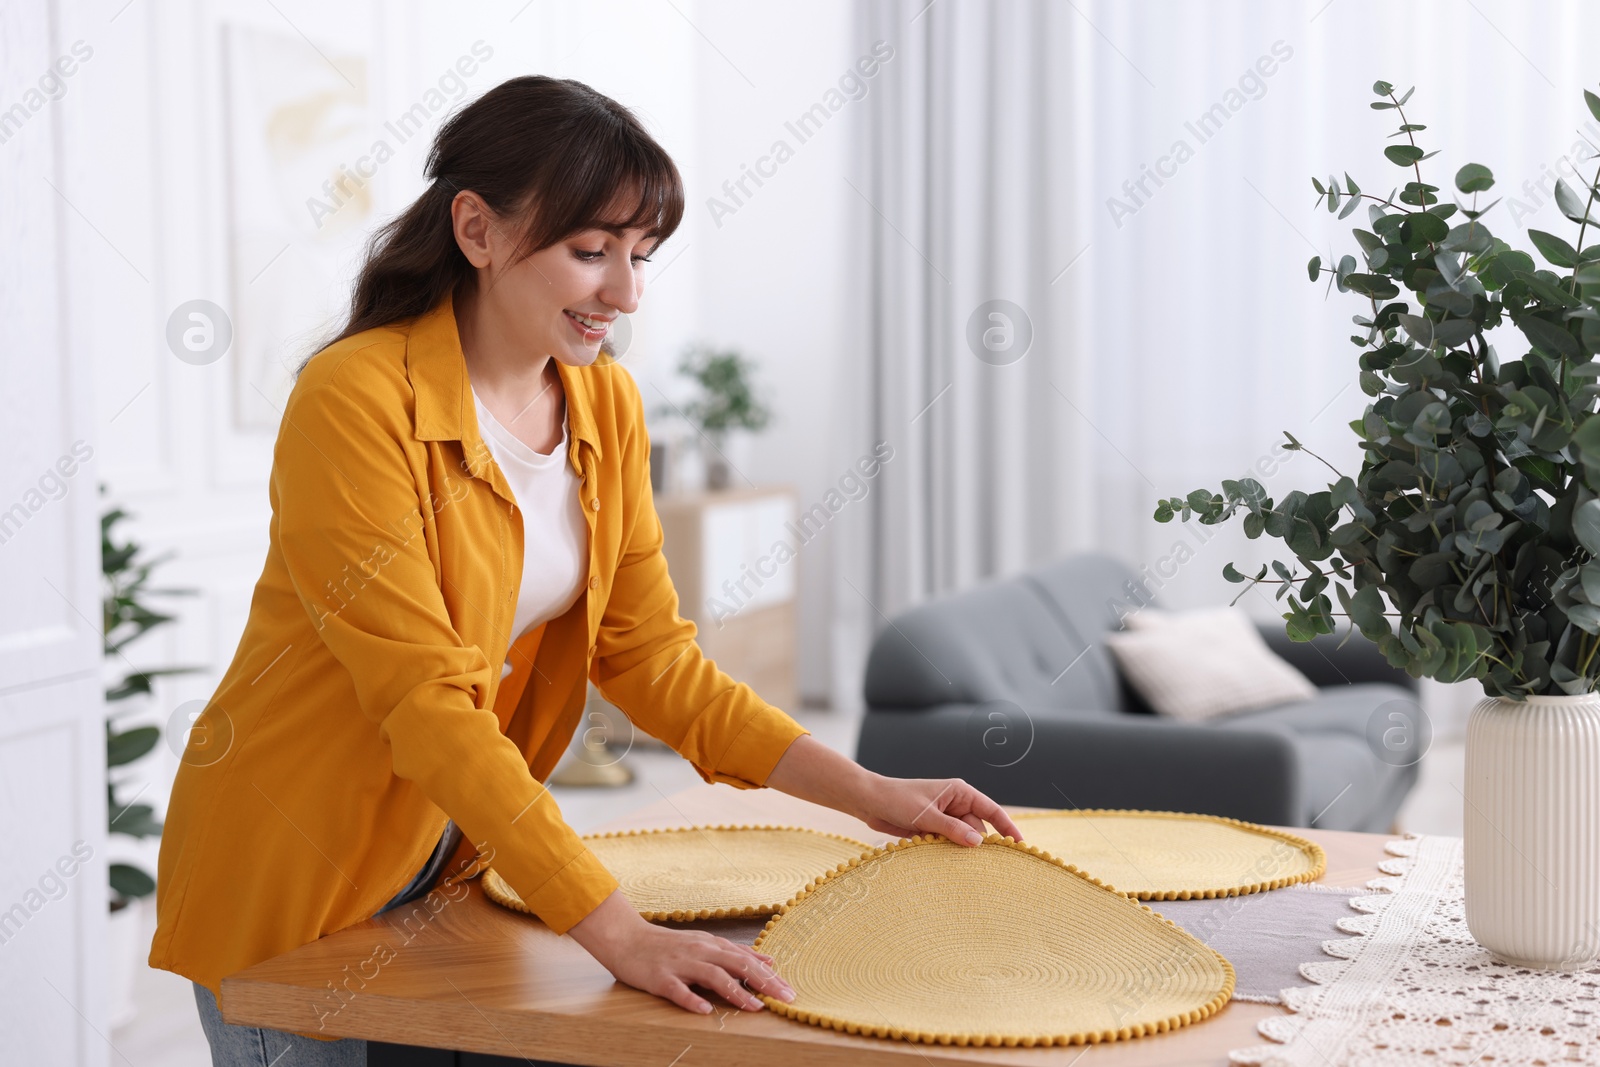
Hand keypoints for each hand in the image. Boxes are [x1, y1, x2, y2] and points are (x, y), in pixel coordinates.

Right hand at [567, 890, 795, 1013]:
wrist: (627, 939)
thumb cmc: (667, 946)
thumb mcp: (704, 944)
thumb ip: (734, 953)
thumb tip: (768, 961)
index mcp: (711, 945)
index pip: (747, 959)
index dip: (770, 976)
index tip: (790, 990)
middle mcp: (700, 951)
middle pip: (738, 965)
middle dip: (764, 982)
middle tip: (785, 998)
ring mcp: (680, 964)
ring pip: (713, 976)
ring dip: (736, 992)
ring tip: (754, 1006)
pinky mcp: (661, 978)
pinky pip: (678, 990)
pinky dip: (692, 1000)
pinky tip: (705, 1011)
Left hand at [854, 774, 1024, 844]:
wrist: (869, 801)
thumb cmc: (896, 799)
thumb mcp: (925, 815)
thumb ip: (951, 829)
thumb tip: (978, 842)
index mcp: (959, 792)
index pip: (991, 810)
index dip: (1007, 827)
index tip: (1020, 844)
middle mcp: (955, 804)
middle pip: (976, 829)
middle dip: (976, 845)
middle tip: (980, 866)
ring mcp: (944, 818)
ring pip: (961, 839)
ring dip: (956, 850)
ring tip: (952, 859)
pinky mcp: (932, 829)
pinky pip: (947, 844)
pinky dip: (944, 852)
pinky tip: (938, 859)